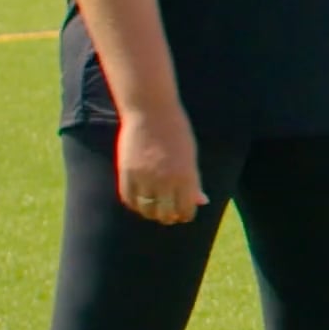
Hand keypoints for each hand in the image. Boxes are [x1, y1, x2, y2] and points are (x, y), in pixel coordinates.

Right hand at [116, 106, 205, 223]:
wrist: (151, 111)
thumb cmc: (176, 132)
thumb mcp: (191, 156)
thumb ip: (194, 181)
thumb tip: (201, 202)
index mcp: (186, 176)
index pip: (186, 209)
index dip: (185, 215)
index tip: (184, 215)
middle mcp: (166, 180)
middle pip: (166, 213)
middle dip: (169, 217)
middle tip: (169, 216)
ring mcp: (144, 177)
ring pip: (146, 209)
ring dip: (152, 213)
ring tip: (155, 211)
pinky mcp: (127, 172)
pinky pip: (129, 199)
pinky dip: (135, 205)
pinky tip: (140, 203)